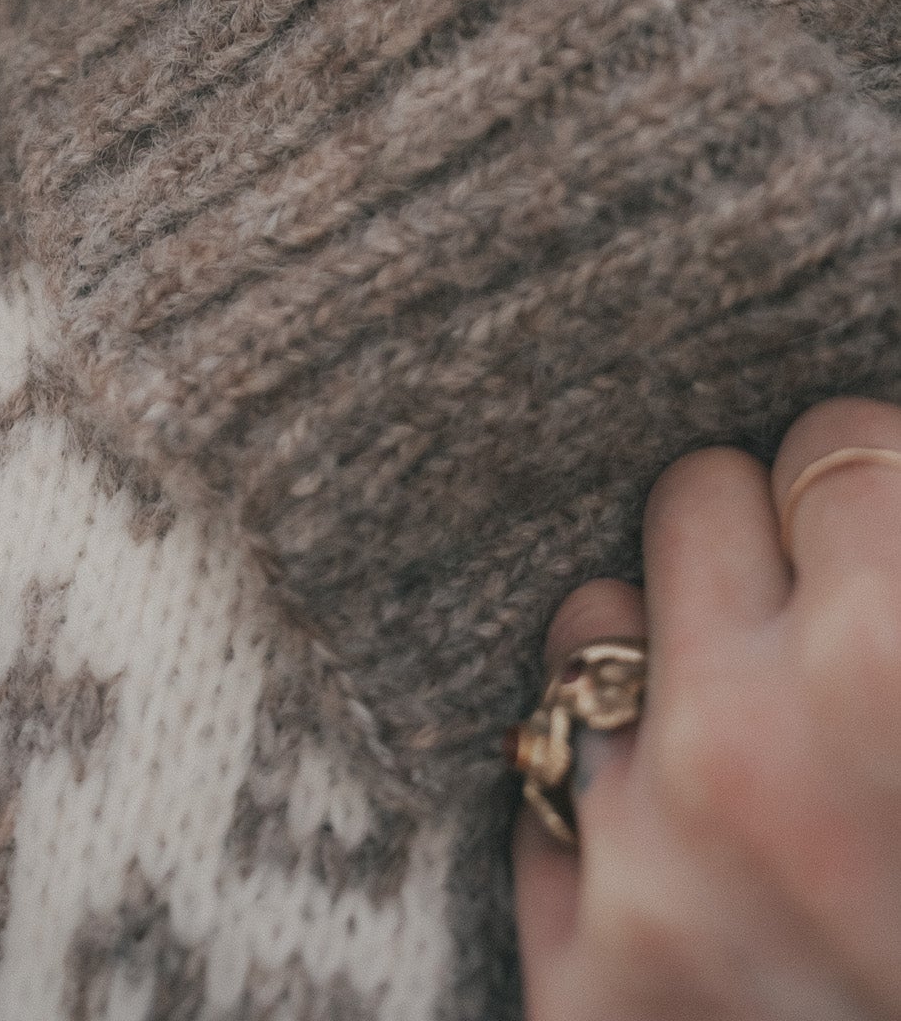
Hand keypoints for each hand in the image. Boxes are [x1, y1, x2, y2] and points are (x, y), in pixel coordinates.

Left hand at [516, 399, 900, 1019]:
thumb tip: (867, 465)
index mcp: (899, 666)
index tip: (886, 546)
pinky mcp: (588, 969)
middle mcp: (762, 745)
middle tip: (829, 638)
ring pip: (595, 612)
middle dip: (768, 556)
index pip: (838, 441)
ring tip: (757, 735)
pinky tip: (693, 838)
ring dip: (666, 655)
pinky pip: (544, 767)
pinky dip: (611, 789)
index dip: (874, 493)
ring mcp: (657, 856)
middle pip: (699, 494)